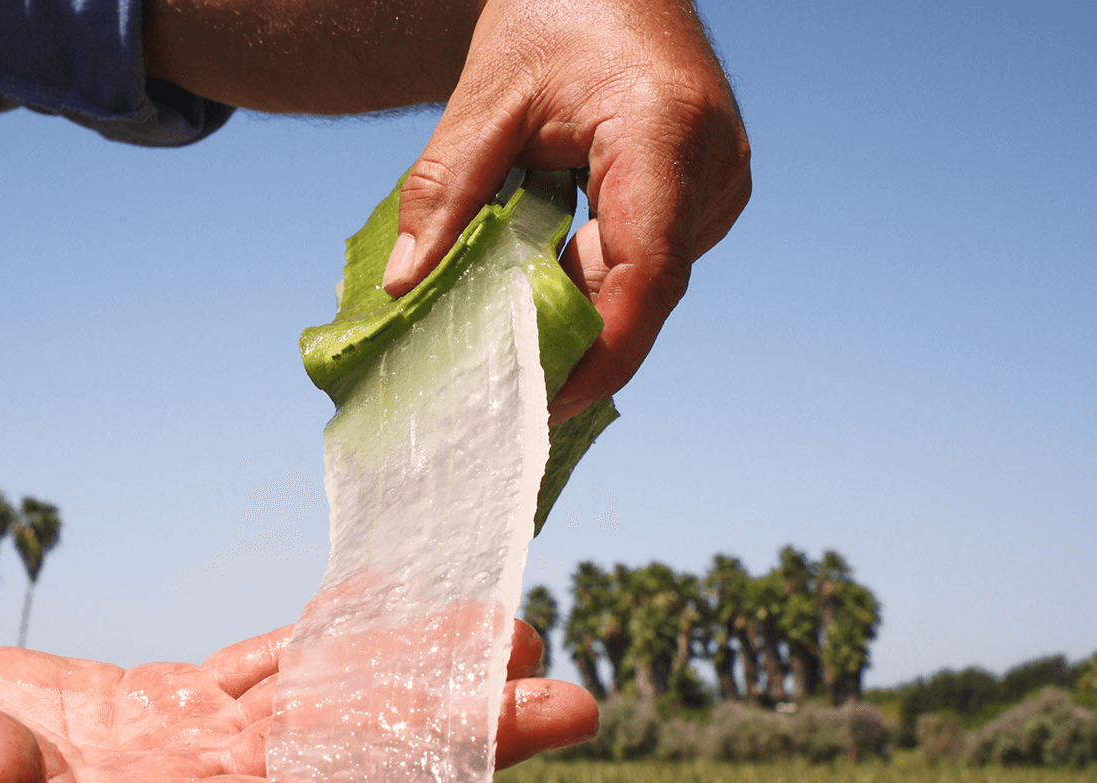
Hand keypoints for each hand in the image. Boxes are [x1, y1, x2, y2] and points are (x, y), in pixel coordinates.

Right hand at [0, 623, 595, 782]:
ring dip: (415, 683)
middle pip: (341, 775)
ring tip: (512, 644)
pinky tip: (391, 614)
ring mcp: (177, 754)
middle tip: (572, 707)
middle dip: (454, 748)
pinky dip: (333, 642)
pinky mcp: (161, 707)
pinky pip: (268, 671)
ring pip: (321, 714)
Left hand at [382, 0, 751, 421]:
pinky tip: (535, 296)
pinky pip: (647, 260)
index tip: (547, 403)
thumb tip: (406, 284)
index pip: (648, 271)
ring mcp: (716, 183)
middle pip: (644, 288)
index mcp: (663, 132)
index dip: (603, 351)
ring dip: (578, 311)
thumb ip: (446, 191)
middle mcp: (710, 166)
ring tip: (505, 346)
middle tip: (499, 392)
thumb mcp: (486, 98)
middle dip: (574, 343)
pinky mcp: (704, 194)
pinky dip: (590, 282)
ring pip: (644, 282)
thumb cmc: (558, 7)